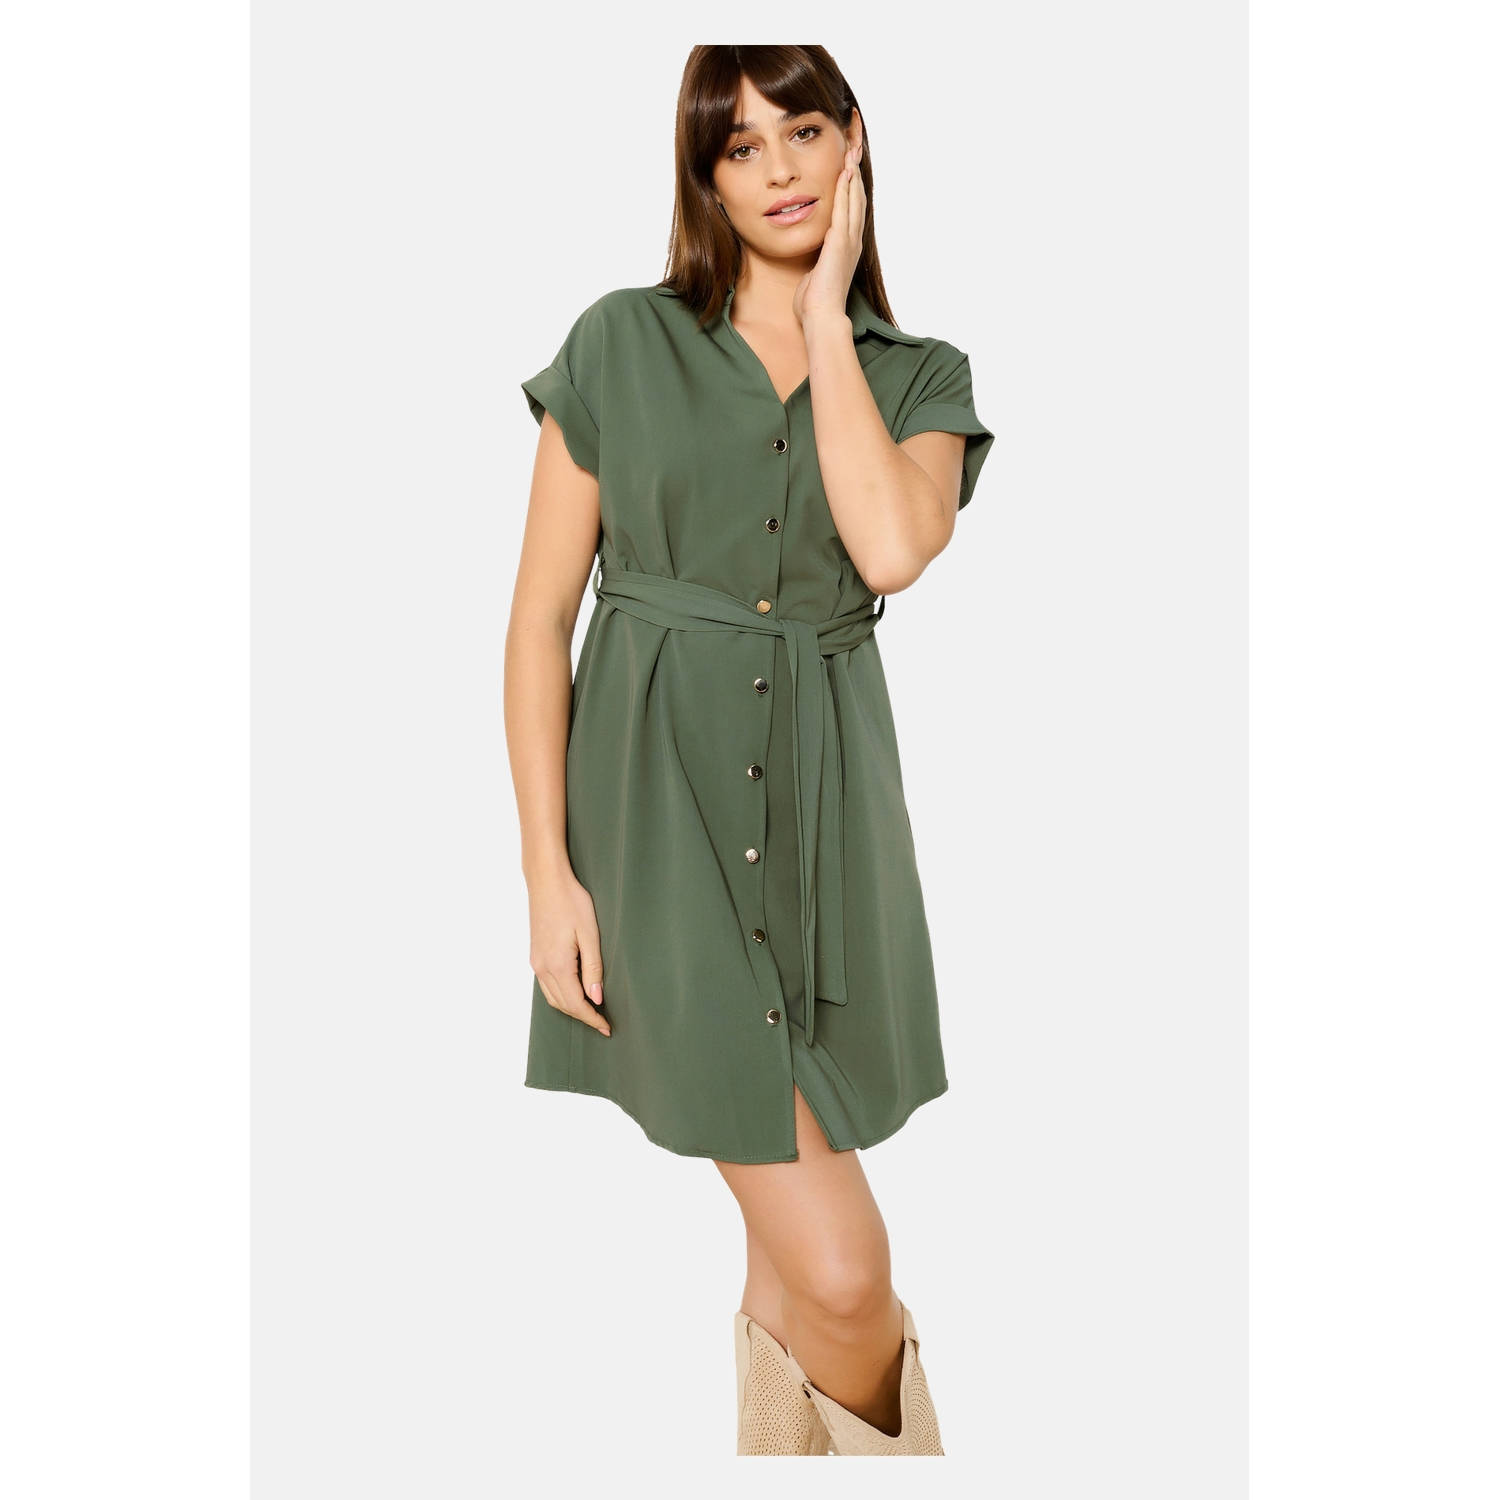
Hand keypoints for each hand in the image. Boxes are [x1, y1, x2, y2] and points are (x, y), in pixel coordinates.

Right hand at [528, 867, 610, 1035]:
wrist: (546, 881)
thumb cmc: (571, 902)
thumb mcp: (590, 934)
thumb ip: (593, 969)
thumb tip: (595, 998)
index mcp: (558, 965)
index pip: (576, 1004)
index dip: (592, 1018)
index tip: (607, 1028)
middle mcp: (542, 968)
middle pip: (563, 1005)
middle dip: (583, 1017)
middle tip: (602, 1023)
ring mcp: (536, 962)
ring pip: (552, 997)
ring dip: (571, 1008)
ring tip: (591, 1011)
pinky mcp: (535, 955)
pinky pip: (547, 985)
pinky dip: (561, 995)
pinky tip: (574, 992)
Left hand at [794, 140, 865, 326]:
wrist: (822, 317)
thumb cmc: (815, 302)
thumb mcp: (815, 275)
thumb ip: (816, 262)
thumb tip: (812, 262)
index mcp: (846, 248)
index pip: (851, 210)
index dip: (851, 187)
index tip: (848, 167)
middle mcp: (852, 241)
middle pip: (857, 199)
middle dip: (855, 173)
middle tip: (854, 149)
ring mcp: (848, 241)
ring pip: (854, 200)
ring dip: (853, 175)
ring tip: (851, 151)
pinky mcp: (840, 243)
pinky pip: (843, 210)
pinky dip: (845, 189)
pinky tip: (844, 172)